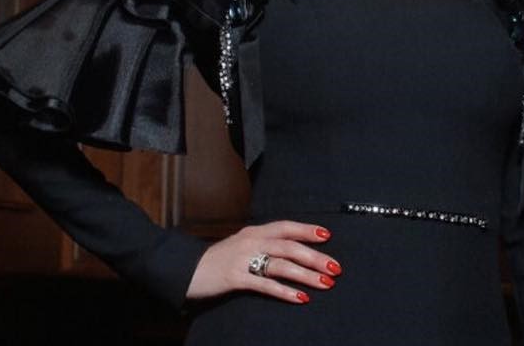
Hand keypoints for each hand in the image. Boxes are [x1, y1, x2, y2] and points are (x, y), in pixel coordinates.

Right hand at [185, 220, 340, 303]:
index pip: (285, 227)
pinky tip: (300, 298)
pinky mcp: (235, 278)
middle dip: (314, 256)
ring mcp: (243, 259)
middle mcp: (251, 241)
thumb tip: (292, 251)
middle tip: (335, 266)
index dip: (306, 230)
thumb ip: (263, 245)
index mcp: (254, 231)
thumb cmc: (219, 259)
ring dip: (306, 274)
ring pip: (281, 265)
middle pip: (289, 246)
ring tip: (325, 283)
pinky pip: (265, 285)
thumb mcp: (242, 245)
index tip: (327, 235)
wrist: (188, 269)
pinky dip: (285, 291)